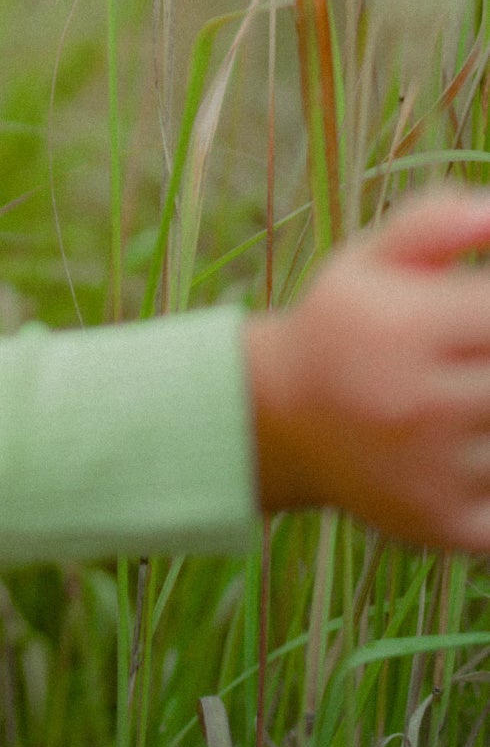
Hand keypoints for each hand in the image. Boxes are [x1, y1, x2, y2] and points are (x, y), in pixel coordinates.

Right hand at [245, 189, 489, 549]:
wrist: (277, 421)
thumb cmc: (344, 327)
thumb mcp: (371, 261)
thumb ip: (435, 222)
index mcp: (408, 329)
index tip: (481, 317)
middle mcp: (419, 403)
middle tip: (472, 362)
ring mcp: (433, 471)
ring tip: (468, 401)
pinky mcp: (442, 524)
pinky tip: (468, 447)